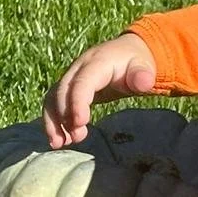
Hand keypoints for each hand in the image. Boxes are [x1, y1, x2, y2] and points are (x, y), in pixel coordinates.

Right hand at [42, 32, 156, 147]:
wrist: (126, 53)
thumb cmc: (136, 63)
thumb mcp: (145, 66)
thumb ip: (143, 75)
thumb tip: (143, 83)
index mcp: (97, 62)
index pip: (82, 82)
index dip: (77, 102)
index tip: (80, 122)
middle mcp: (78, 69)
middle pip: (62, 91)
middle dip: (64, 115)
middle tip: (77, 137)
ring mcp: (70, 78)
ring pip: (52, 98)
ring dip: (53, 121)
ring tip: (61, 143)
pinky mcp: (68, 88)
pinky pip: (53, 103)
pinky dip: (53, 121)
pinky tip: (62, 139)